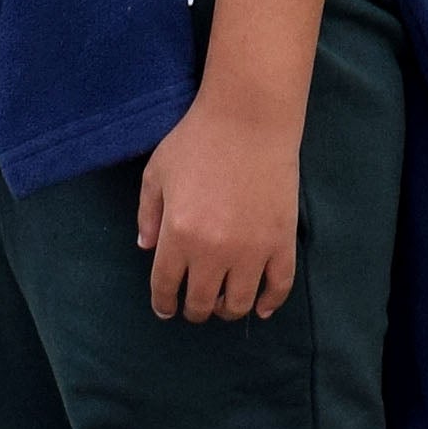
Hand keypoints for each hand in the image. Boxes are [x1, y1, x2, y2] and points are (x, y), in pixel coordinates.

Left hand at [135, 90, 302, 319]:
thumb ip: (147, 213)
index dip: (163, 303)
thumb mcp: (157, 172)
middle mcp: (213, 251)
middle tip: (195, 305)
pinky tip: (260, 307)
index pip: (165, 286)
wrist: (249, 118)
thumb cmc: (197, 139)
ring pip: (237, 303)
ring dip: (226, 310)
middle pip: (201, 301)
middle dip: (194, 310)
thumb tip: (146, 248)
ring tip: (222, 303)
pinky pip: (279, 286)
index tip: (166, 308)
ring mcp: (251, 250)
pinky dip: (270, 303)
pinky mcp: (281, 242)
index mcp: (178, 235)